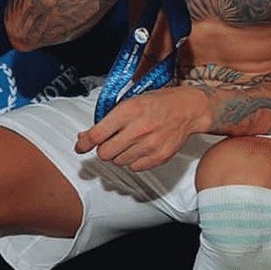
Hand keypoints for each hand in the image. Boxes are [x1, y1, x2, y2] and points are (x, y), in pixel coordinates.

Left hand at [75, 86, 209, 171]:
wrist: (190, 109)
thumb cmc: (160, 103)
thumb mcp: (132, 102)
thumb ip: (108, 119)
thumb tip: (85, 137)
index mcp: (129, 110)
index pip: (96, 135)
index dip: (84, 143)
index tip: (80, 147)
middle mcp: (139, 128)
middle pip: (104, 153)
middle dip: (104, 148)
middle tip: (111, 142)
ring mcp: (151, 144)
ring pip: (118, 162)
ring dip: (120, 155)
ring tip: (131, 143)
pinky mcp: (160, 156)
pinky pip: (135, 167)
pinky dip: (134, 161)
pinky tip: (141, 149)